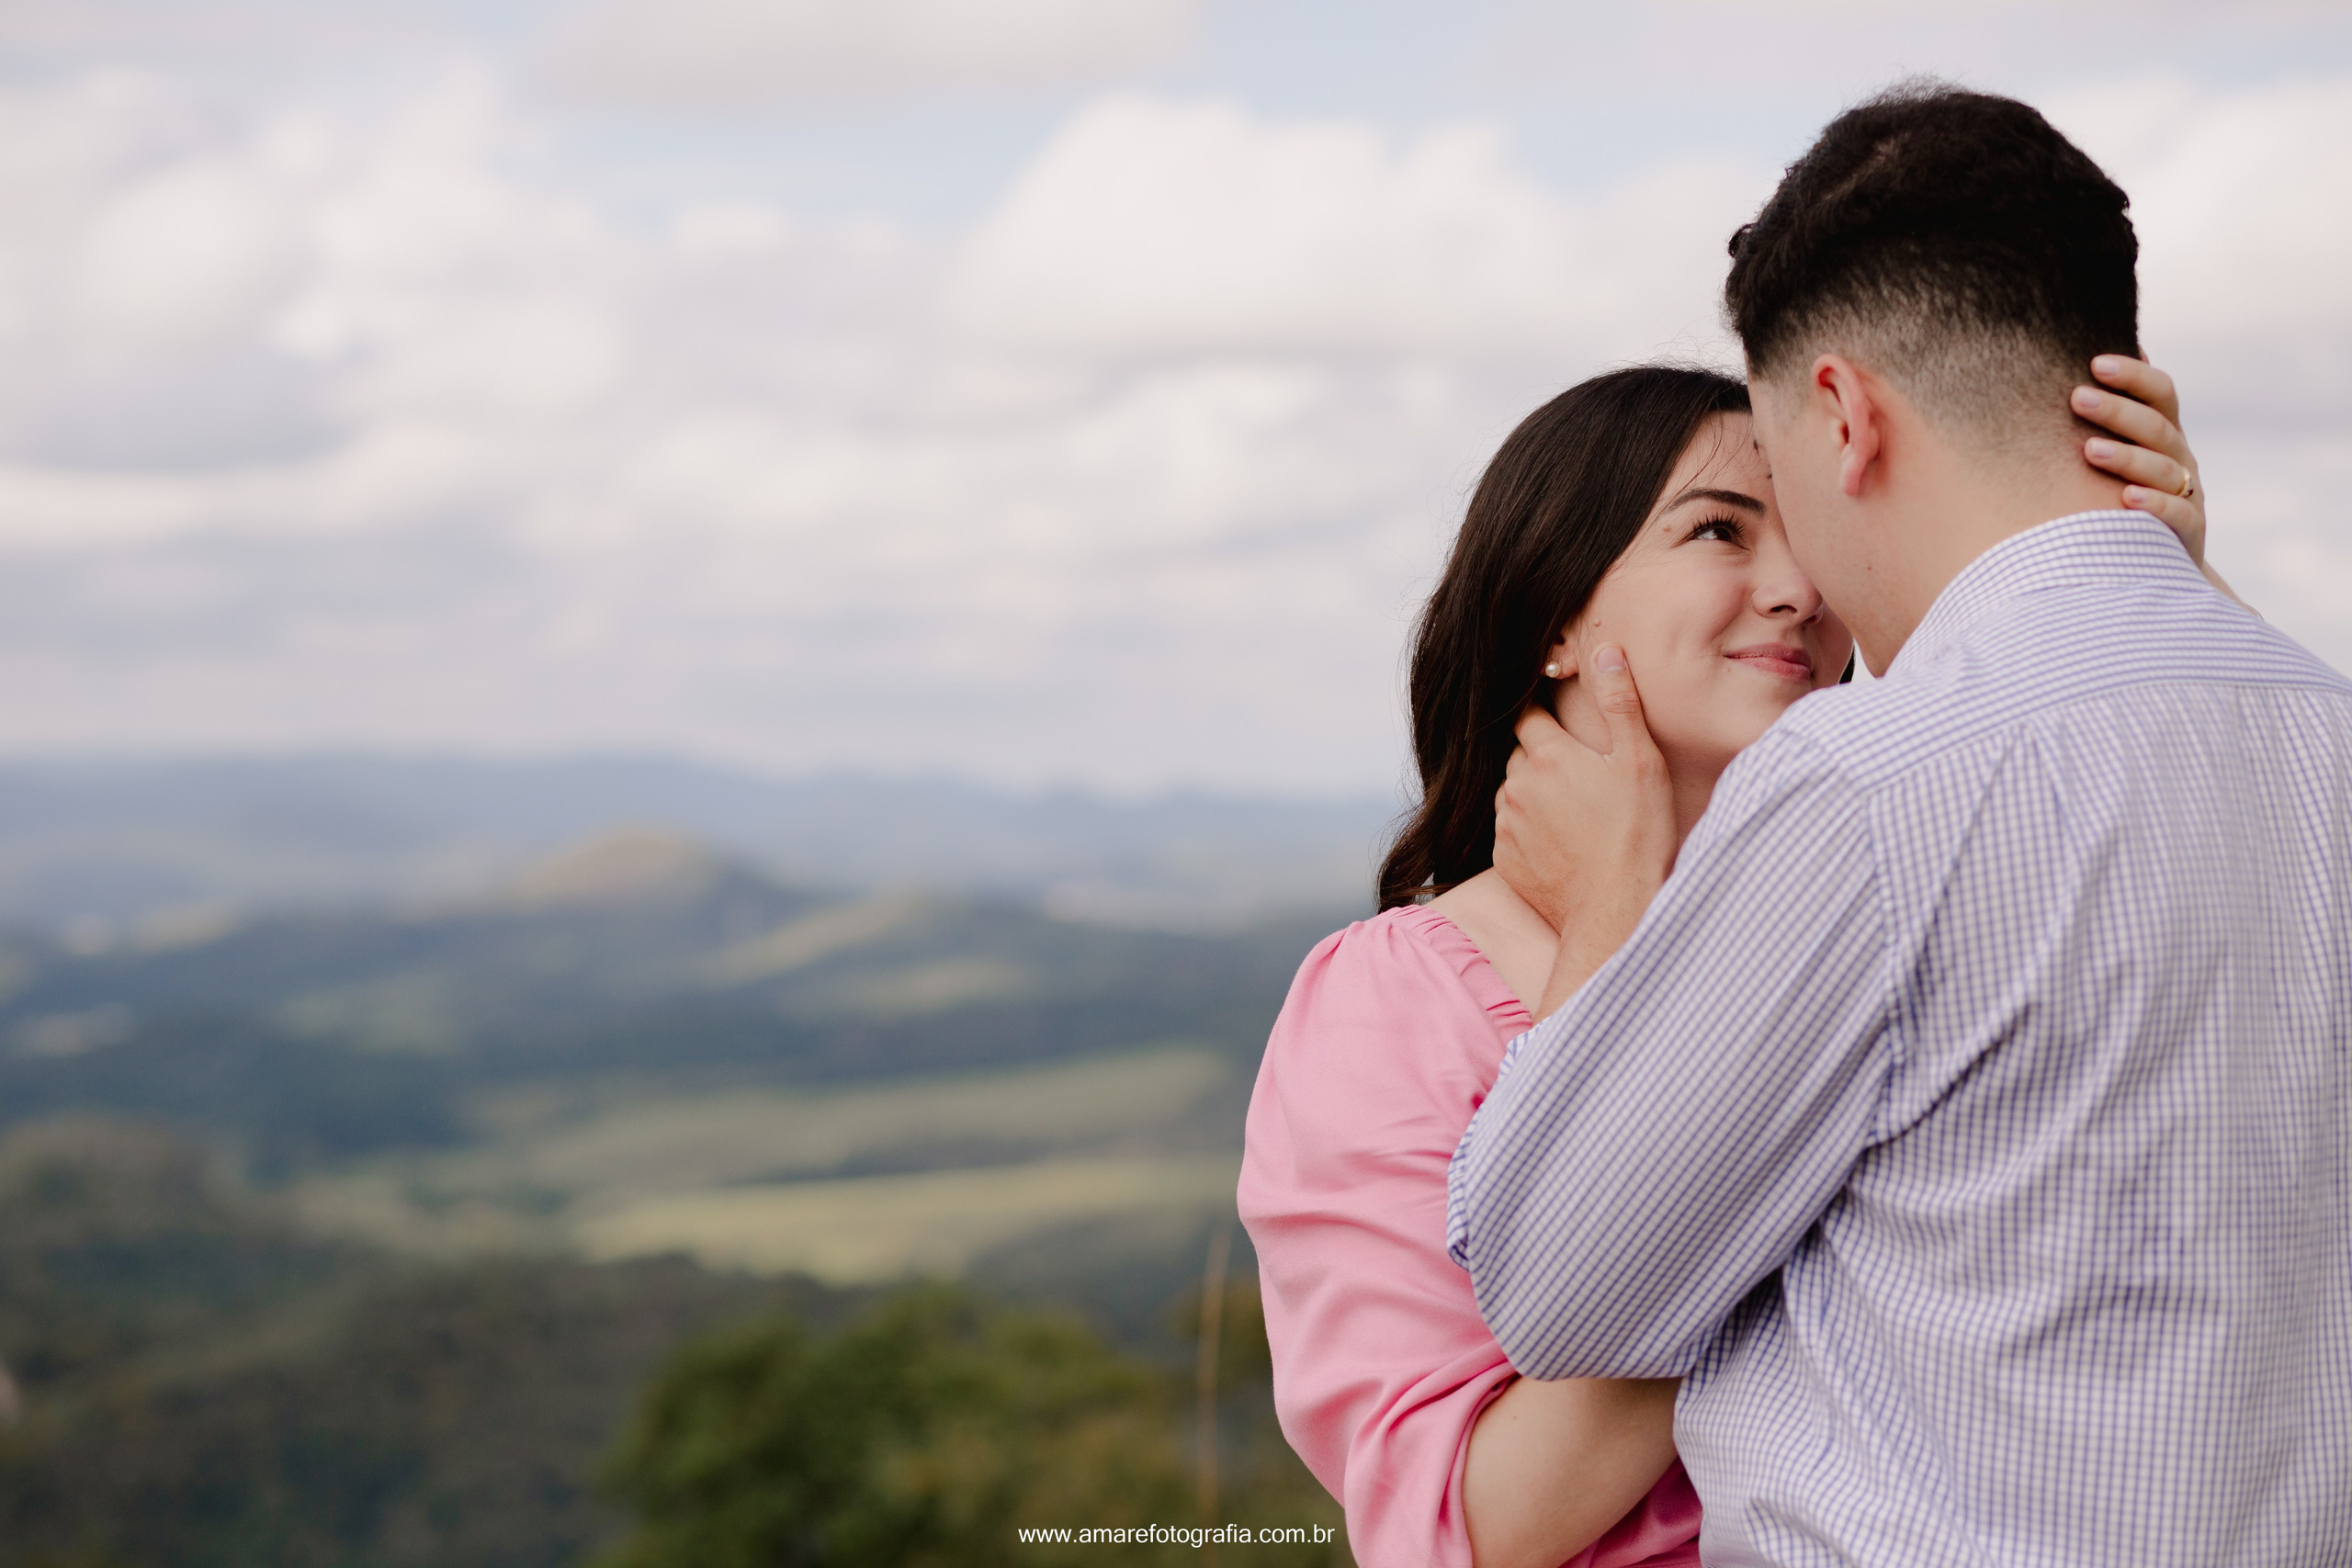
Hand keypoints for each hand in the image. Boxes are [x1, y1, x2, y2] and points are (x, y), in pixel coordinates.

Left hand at [1493, 646, 1676, 1017]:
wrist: (1618, 912)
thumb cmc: (1639, 834)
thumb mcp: (1640, 761)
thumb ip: (1619, 702)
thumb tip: (1605, 651)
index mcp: (1547, 755)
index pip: (1528, 715)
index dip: (1542, 712)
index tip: (1557, 716)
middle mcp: (1516, 786)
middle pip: (1521, 755)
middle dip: (1544, 756)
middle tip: (1582, 774)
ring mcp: (1506, 825)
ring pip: (1513, 793)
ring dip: (1536, 794)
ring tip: (1577, 812)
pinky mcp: (1504, 860)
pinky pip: (1511, 832)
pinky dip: (1530, 831)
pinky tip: (1564, 842)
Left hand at [2073, 355, 2203, 559]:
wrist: (2154, 562)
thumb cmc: (2120, 495)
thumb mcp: (2118, 453)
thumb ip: (2106, 419)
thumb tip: (2079, 363)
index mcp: (2163, 433)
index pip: (2159, 393)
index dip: (2134, 376)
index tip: (2095, 363)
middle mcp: (2178, 458)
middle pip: (2156, 427)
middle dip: (2117, 411)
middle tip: (2077, 397)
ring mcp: (2187, 493)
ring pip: (2164, 469)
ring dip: (2127, 457)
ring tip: (2090, 450)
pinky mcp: (2188, 530)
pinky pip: (2177, 514)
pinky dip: (2154, 505)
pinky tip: (2127, 498)